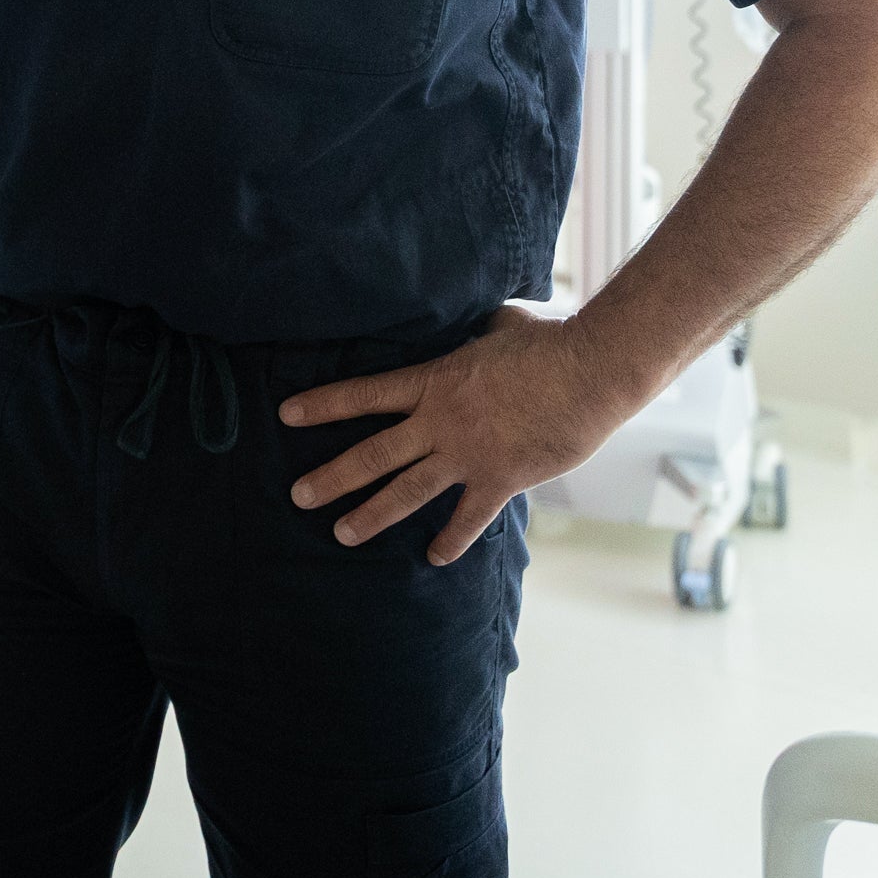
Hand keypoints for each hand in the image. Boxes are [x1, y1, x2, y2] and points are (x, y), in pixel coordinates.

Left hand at [278, 305, 642, 564]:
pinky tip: (434, 558)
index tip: (286, 415)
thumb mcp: (501, 322)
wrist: (591, 370)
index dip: (322, 404)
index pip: (363, 394)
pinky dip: (451, 540)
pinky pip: (467, 518)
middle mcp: (439, 422)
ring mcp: (467, 455)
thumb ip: (479, 329)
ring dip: (370, 516)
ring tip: (341, 534)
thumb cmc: (549, 338)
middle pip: (371, 454)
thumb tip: (484, 320)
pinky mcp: (500, 479)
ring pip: (406, 492)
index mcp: (433, 380)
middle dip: (330, 477)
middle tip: (298, 497)